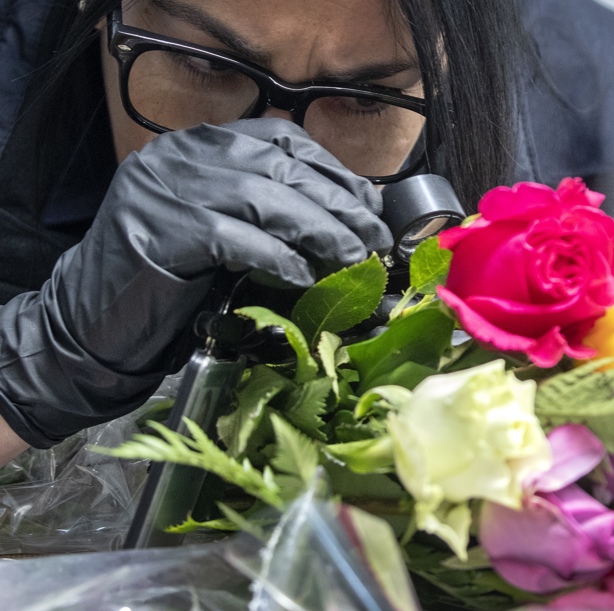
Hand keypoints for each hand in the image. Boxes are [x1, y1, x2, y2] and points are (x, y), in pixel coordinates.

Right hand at [0, 119, 391, 447]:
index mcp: (201, 144)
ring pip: (264, 198)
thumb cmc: (173, 279)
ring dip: (321, 230)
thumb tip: (349, 216)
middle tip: (375, 239)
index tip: (370, 206)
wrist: (93, 322)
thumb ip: (269, 207)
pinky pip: (235, 238)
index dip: (335, 172)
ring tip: (354, 259)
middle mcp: (182, 156)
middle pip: (282, 168)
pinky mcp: (160, 232)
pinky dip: (278, 258)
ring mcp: (166, 190)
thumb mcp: (224, 226)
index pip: (283, 140)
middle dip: (339, 204)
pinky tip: (304, 278)